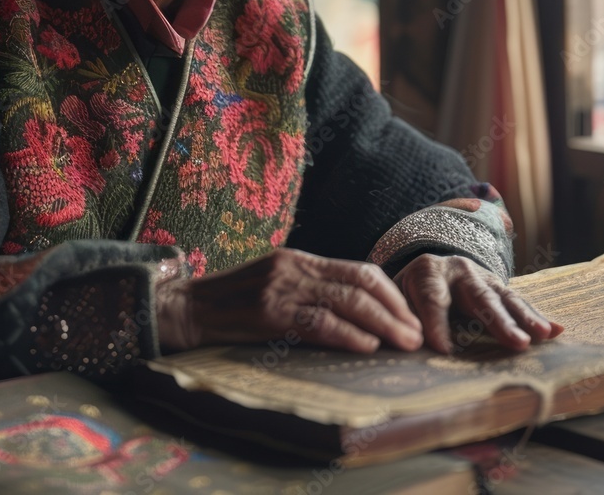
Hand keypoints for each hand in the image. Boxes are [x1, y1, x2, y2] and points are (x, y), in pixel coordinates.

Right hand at [155, 248, 424, 353]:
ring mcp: (281, 287)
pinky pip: (319, 322)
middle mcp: (294, 267)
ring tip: (405, 344)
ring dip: (383, 324)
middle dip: (396, 310)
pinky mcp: (268, 312)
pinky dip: (349, 334)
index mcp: (298, 259)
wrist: (185, 308)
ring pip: (347, 301)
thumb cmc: (230, 304)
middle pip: (360, 282)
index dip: (390, 293)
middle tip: (418, 334)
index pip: (357, 268)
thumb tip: (353, 314)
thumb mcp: (273, 286)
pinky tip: (368, 346)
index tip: (410, 317)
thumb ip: (307, 291)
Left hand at [393, 253, 563, 353]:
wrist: (422, 273)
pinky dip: (537, 316)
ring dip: (524, 318)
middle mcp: (456, 269)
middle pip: (478, 297)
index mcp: (426, 272)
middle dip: (497, 320)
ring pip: (503, 298)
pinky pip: (518, 302)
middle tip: (516, 343)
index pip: (432, 299)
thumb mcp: (395, 303)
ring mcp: (481, 276)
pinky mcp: (497, 287)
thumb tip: (404, 344)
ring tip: (543, 336)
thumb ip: (400, 320)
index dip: (437, 324)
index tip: (444, 351)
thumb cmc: (405, 296)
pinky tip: (557, 331)